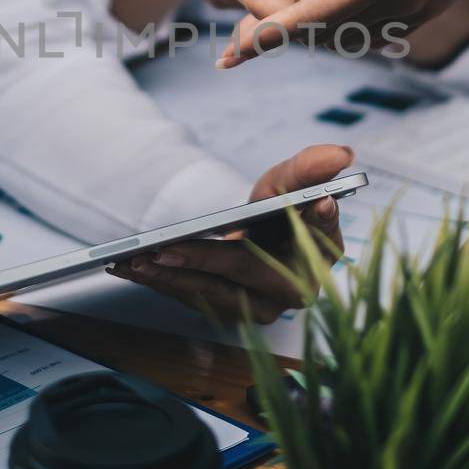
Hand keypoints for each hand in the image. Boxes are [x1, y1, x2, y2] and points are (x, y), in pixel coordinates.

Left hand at [108, 145, 353, 322]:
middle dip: (203, 262)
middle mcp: (293, 291)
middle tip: (164, 251)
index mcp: (321, 255)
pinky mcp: (226, 312)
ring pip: (211, 293)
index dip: (285, 234)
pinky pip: (189, 298)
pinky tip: (127, 268)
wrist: (258, 235)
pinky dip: (158, 283)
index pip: (308, 242)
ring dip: (170, 279)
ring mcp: (259, 308)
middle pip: (246, 274)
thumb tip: (342, 156)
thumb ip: (312, 167)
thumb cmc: (278, 205)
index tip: (258, 228)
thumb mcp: (291, 180)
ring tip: (134, 260)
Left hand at [216, 0, 468, 67]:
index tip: (237, 50)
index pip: (316, 15)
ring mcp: (418, 9)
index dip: (272, 31)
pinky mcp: (426, 5)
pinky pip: (370, 27)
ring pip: (347, 34)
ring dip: (305, 30)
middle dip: (278, 30)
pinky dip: (337, 25)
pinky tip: (317, 17)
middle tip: (235, 26)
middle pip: (325, 32)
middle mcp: (402, 4)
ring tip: (263, 18)